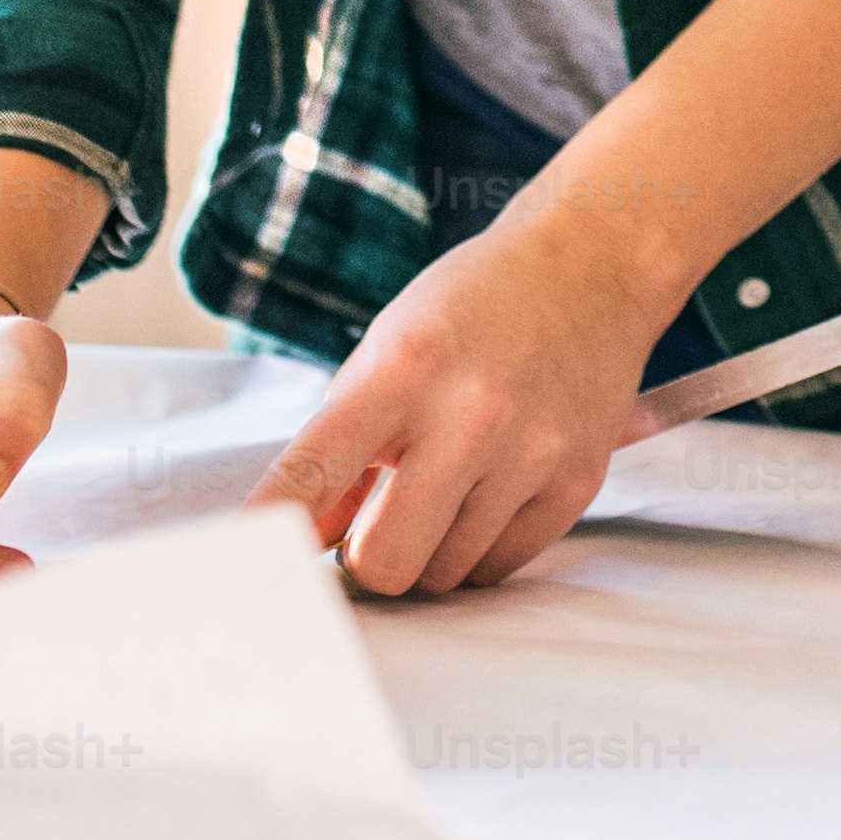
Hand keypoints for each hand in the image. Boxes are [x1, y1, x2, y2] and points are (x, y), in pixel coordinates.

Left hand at [244, 210, 667, 596]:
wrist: (591, 264)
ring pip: (443, 575)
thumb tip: (304, 543)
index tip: (249, 572)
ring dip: (427, 548)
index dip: (270, 534)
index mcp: (404, 367)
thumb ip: (340, 447)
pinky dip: (478, 547)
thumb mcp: (387, 348)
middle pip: (385, 562)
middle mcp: (471, 413)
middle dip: (365, 557)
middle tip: (373, 523)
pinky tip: (486, 491)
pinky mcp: (578, 480)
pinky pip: (498, 567)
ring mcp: (533, 452)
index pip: (312, 475)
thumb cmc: (473, 306)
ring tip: (444, 485)